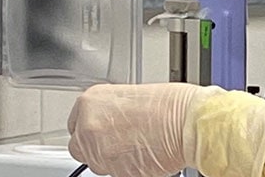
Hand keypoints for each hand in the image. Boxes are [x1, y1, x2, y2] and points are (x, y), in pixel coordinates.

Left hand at [67, 83, 220, 176]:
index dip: (94, 126)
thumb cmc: (173, 105)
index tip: (104, 128)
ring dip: (112, 157)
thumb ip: (114, 110)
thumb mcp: (134, 95)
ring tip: (137, 145)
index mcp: (91, 102)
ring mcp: (99, 153)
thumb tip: (114, 120)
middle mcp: (89, 127)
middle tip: (120, 139)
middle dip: (96, 145)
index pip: (76, 122)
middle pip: (80, 145)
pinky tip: (143, 154)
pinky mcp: (115, 173)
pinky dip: (126, 167)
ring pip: (97, 162)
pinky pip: (115, 172)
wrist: (189, 124)